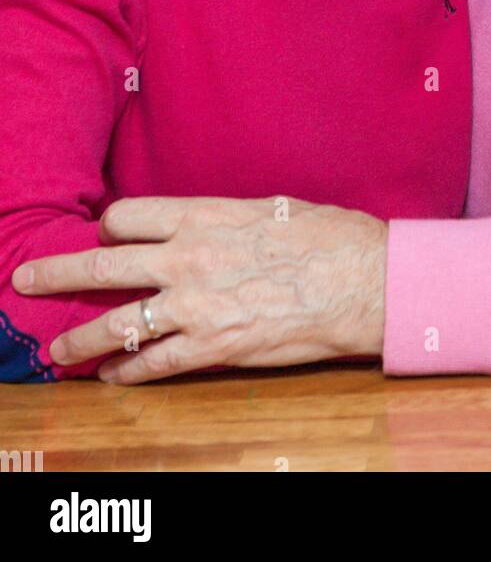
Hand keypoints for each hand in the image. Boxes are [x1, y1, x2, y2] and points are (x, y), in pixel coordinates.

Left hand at [12, 195, 386, 384]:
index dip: (107, 228)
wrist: (361, 281)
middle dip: (56, 274)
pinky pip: (155, 365)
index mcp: (203, 216)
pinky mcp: (214, 348)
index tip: (104, 236)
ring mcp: (197, 307)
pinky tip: (112, 377)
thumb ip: (223, 220)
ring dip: (79, 340)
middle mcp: (188, 260)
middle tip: (25, 279)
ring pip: (117, 325)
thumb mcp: (268, 208)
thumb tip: (204, 227)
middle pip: (102, 267)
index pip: (126, 218)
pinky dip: (127, 373)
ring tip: (58, 350)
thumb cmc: (326, 237)